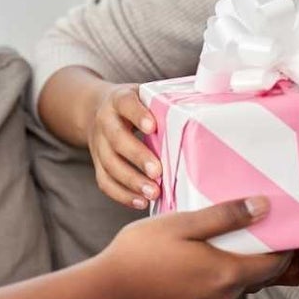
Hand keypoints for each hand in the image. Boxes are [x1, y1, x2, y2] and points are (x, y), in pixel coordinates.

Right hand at [85, 81, 162, 209]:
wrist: (97, 110)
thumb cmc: (135, 107)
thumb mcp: (145, 96)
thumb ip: (164, 105)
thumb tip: (201, 117)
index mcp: (119, 100)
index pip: (125, 103)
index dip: (137, 114)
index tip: (152, 127)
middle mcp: (105, 121)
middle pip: (117, 139)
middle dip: (137, 156)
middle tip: (157, 171)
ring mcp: (99, 144)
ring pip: (110, 164)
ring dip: (131, 181)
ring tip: (153, 193)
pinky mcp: (98, 164)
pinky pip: (105, 182)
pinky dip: (122, 195)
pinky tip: (141, 202)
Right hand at [96, 197, 291, 298]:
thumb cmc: (138, 255)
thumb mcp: (180, 224)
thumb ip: (225, 216)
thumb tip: (264, 207)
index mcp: (227, 274)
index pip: (275, 264)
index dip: (281, 247)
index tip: (277, 231)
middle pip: (253, 277)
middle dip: (251, 256)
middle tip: (235, 232)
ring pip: (229, 290)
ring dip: (224, 272)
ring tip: (202, 249)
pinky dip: (205, 287)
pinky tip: (183, 272)